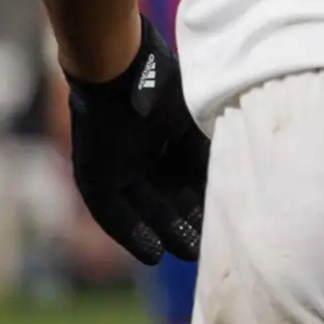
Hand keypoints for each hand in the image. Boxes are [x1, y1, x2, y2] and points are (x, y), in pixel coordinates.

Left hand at [64, 26, 207, 265]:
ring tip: (190, 254)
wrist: (120, 69)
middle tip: (210, 247)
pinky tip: (154, 254)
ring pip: (144, 209)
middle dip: (188, 224)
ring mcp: (117, 166)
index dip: (205, 202)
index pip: (188, 178)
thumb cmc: (162, 86)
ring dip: (165, 232)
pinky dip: (133, 235)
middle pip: (167, 198)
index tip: (225, 223)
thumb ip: (206, 156)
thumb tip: (229, 186)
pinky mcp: (93, 177)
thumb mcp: (195, 126)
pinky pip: (113, 215)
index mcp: (168, 136)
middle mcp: (142, 154)